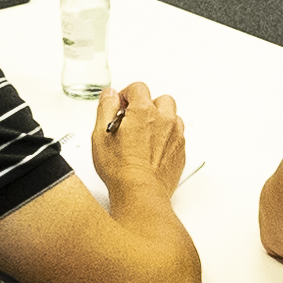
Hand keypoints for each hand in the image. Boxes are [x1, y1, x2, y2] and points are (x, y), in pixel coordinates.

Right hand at [91, 82, 184, 201]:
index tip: (120, 107)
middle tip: (132, 120)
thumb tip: (110, 94)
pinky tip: (152, 149)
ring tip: (144, 135)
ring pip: (172, 117)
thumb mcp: (101, 134)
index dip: (126, 95)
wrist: (140, 194)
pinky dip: (166, 137)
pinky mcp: (181, 152)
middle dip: (147, 106)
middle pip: (160, 100)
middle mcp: (164, 120)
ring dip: (159, 120)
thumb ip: (106, 107)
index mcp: (144, 112)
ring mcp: (176, 136)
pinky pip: (177, 135)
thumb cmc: (121, 169)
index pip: (138, 88)